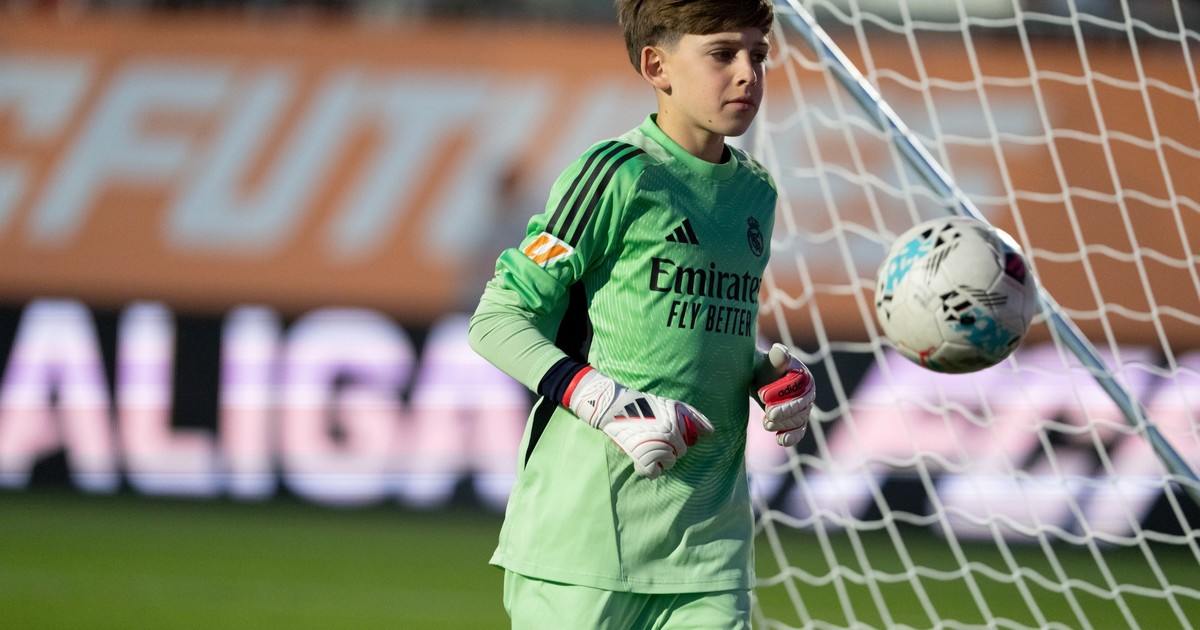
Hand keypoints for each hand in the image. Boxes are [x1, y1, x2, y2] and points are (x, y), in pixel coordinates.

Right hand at [565, 367, 713, 478]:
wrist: (618, 408)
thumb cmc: (648, 406)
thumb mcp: (674, 405)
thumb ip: (696, 417)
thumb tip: (712, 431)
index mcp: (675, 427)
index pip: (684, 447)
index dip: (675, 444)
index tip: (663, 436)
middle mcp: (667, 437)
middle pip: (677, 456)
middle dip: (668, 451)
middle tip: (654, 440)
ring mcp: (654, 448)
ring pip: (667, 464)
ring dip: (660, 459)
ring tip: (648, 447)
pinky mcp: (640, 457)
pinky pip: (653, 473)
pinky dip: (650, 469)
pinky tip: (644, 459)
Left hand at [754, 344, 815, 446]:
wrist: (759, 379)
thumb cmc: (764, 367)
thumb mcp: (769, 361)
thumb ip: (777, 357)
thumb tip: (781, 351)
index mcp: (805, 379)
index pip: (798, 390)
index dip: (781, 393)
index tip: (762, 395)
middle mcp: (808, 395)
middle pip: (801, 407)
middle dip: (785, 412)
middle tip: (767, 414)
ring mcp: (803, 411)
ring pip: (798, 421)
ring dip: (783, 424)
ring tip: (766, 423)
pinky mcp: (796, 423)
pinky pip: (798, 432)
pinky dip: (791, 438)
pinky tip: (781, 440)